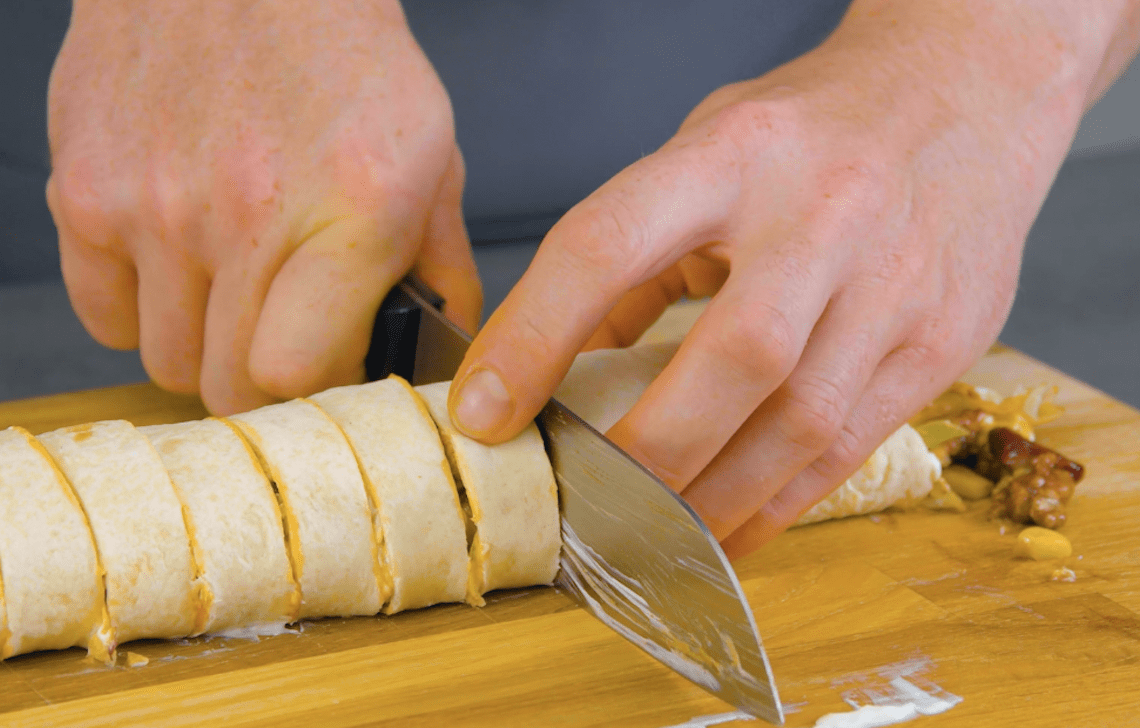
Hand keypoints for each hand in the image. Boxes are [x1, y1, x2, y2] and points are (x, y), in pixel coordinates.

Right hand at [48, 0, 479, 414]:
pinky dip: (141, 310)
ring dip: (204, 348)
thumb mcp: (430, 155)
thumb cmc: (339, 57)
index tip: (331, 372)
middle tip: (283, 339)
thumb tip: (437, 348)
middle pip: (229, 387)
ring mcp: (154, 206)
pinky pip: (104, 316)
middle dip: (264, 381)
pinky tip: (178, 267)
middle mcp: (247, 213)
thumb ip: (441, 265)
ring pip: (166, 362)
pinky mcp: (84, 192)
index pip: (299, 374)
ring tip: (233, 293)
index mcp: (352, 209)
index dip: (317, 390)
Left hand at [449, 1, 1128, 555]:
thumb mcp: (707, 148)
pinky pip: (850, 447)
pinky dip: (778, 504)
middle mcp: (824, 215)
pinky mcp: (942, 341)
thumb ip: (638, 250)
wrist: (970, 93)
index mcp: (736, 155)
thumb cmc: (815, 126)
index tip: (484, 412)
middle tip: (585, 501)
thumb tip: (572, 358)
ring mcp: (895, 283)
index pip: (609, 245)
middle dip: (648, 451)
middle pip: (734, 357)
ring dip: (714, 498)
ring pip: (801, 422)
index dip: (534, 336)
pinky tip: (728, 528)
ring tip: (651, 538)